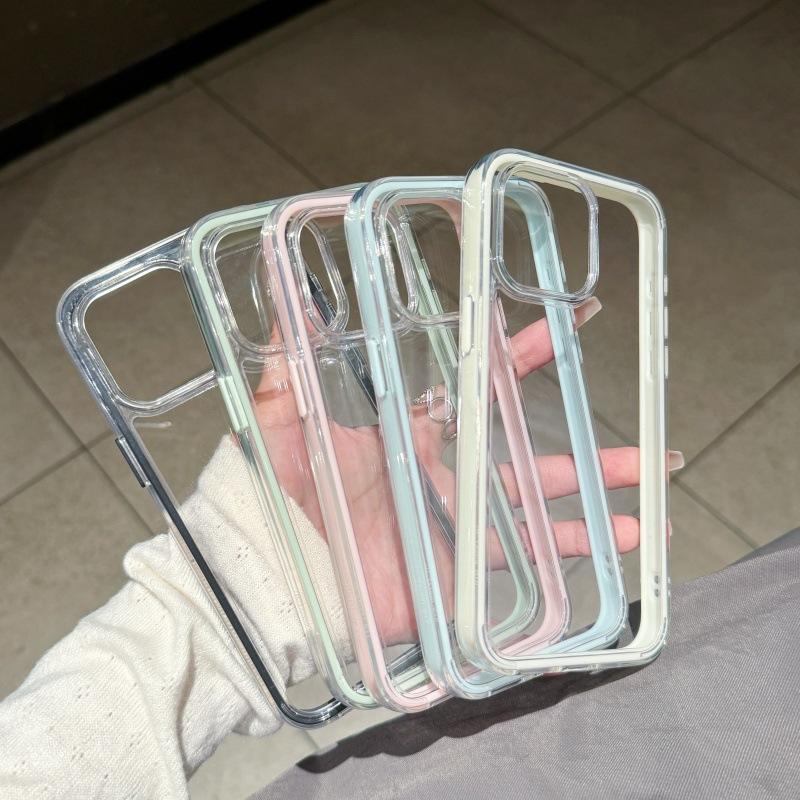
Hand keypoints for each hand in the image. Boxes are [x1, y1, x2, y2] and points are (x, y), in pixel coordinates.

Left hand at [253, 298, 640, 645]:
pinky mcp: (455, 571)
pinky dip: (567, 556)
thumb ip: (290, 359)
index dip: (518, 358)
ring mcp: (455, 524)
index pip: (475, 388)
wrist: (275, 571)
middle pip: (526, 453)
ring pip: (538, 508)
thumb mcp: (281, 417)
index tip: (562, 328)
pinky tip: (615, 549)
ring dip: (593, 502)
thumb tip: (285, 295)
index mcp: (411, 432)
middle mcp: (443, 475)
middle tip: (639, 440)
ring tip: (647, 500)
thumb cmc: (277, 492)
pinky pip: (522, 563)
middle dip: (583, 447)